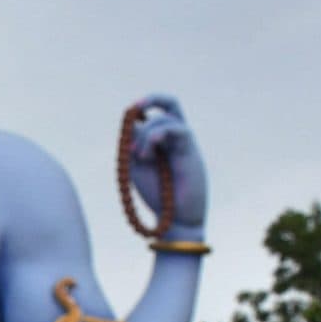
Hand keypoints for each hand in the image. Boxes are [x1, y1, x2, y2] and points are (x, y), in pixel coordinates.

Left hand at [127, 94, 207, 233]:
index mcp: (161, 140)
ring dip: (145, 135)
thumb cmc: (155, 194)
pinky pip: (177, 128)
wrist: (173, 217)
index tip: (130, 112)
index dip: (143, 106)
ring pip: (165, 118)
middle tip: (133, 120)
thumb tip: (132, 121)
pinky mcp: (190, 149)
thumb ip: (134, 142)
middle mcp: (175, 138)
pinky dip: (157, 134)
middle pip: (167, 106)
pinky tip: (148, 151)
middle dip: (149, 104)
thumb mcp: (136, 165)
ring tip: (141, 158)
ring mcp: (183, 142)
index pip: (156, 112)